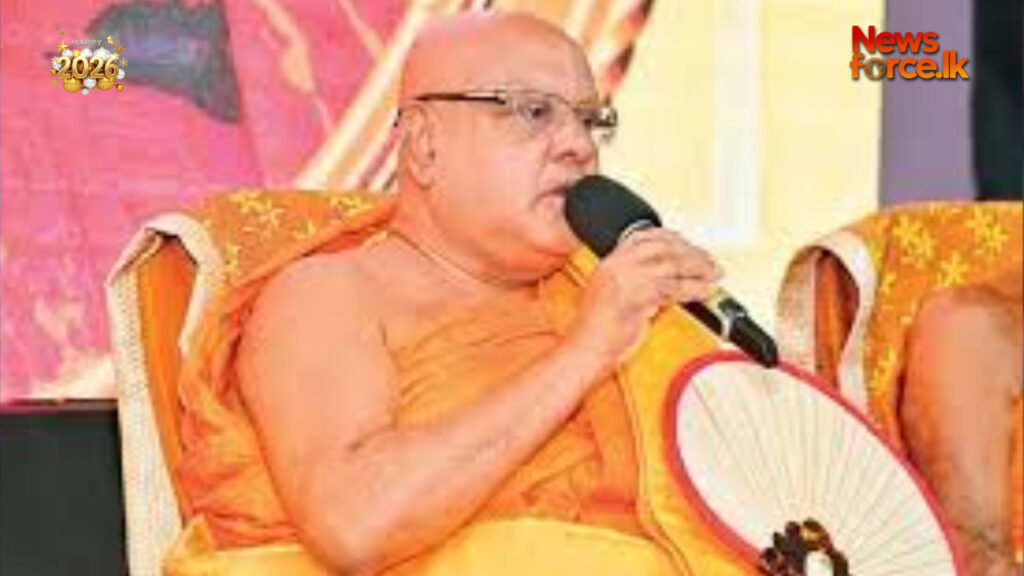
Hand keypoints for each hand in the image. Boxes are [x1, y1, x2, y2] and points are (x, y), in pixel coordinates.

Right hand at [565, 228, 721, 376]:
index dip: (671, 238)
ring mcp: (626, 279)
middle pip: (663, 247)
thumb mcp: (613, 294)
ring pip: (671, 264)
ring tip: (713, 274)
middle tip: (710, 262)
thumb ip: (635, 280)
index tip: (688, 244)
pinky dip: (695, 288)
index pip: (644, 236)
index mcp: (610, 262)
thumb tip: (669, 277)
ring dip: (698, 268)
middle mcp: (617, 265)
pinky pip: (674, 288)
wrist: (587, 350)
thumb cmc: (599, 331)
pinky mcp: (637, 297)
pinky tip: (706, 291)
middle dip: (692, 252)